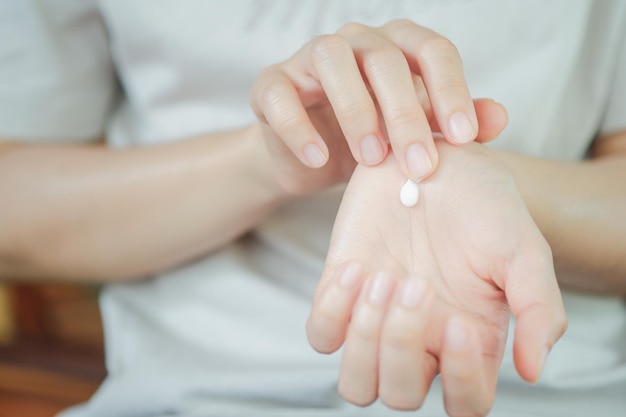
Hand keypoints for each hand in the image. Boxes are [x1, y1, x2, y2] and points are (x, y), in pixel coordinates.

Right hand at [250, 20, 505, 195]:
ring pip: (332, 60)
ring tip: (371, 160)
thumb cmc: (368, 142)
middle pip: (385, 57)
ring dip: (356, 111)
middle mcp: (354, 42)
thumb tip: (498, 118)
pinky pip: (280, 94)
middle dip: (406, 114)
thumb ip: (451, 125)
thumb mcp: (414, 136)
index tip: (464, 138)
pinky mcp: (270, 84)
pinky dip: (298, 126)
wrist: (308, 158)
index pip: (432, 51)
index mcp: (396, 47)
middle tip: (420, 166)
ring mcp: (308, 59)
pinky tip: (316, 158)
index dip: (451, 90)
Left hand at [306, 142, 566, 415]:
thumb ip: (538, 309)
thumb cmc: (483, 203)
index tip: (460, 323)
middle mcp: (421, 338)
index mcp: (470, 339)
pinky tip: (357, 267)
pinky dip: (332, 311)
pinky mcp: (340, 291)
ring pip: (356, 382)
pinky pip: (321, 335)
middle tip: (416, 284)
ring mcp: (376, 318)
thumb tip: (532, 371)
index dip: (462, 381)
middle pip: (400, 396)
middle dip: (401, 347)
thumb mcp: (524, 249)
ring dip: (366, 338)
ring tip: (383, 277)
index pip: (466, 402)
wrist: (434, 157)